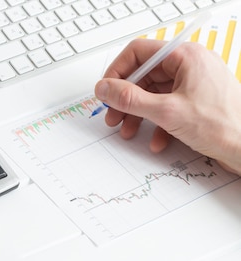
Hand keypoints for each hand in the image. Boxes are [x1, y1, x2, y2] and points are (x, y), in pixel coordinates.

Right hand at [94, 39, 240, 173]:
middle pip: (144, 75)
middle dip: (126, 99)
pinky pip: (167, 107)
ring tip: (129, 130)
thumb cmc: (223, 125)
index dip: (117, 72)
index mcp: (185, 56)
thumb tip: (105, 89)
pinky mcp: (196, 102)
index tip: (106, 91)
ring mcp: (194, 84)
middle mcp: (190, 66)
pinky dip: (156, 123)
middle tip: (113, 115)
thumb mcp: (165, 111)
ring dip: (138, 114)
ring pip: (153, 94)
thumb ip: (129, 99)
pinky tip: (156, 139)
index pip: (139, 52)